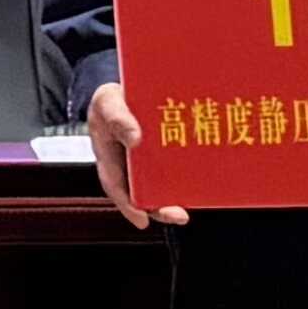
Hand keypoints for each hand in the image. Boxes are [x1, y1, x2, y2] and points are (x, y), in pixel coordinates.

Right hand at [86, 80, 177, 230]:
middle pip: (139, 194)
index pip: (115, 185)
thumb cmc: (112, 100)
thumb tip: (136, 138)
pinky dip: (185, 183)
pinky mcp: (163, 159)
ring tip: (186, 211)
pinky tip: (200, 187)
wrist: (127, 90)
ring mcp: (145, 165)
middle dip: (157, 209)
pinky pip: (173, 174)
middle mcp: (126, 166)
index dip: (127, 205)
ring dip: (172, 201)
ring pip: (157, 189)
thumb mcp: (108, 103)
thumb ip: (118, 118)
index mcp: (108, 157)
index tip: (141, 218)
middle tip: (177, 216)